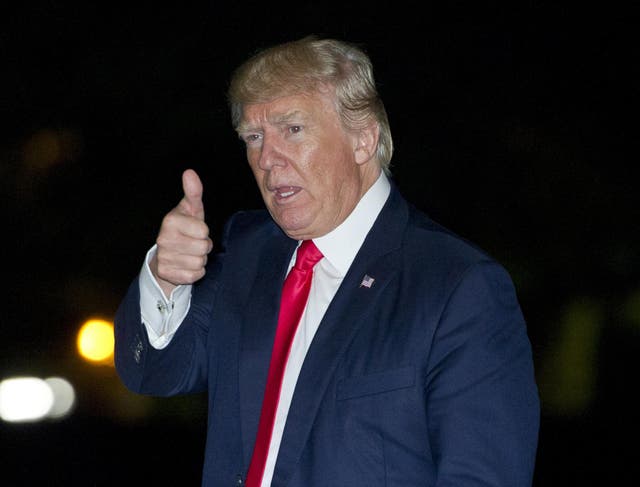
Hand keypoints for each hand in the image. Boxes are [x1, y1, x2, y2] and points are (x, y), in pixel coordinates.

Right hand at [150, 169, 212, 295]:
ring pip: (200, 262)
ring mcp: (164, 258)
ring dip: (199, 260)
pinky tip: (185, 265)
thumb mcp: (191, 209)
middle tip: (193, 243)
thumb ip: (193, 192)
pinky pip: (194, 275)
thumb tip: (189, 172)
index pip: (204, 231)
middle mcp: (163, 239)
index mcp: (170, 221)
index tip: (195, 231)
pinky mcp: (166, 274)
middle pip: (203, 247)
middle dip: (203, 247)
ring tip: (188, 254)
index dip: (204, 232)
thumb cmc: (184, 228)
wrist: (167, 253)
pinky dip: (195, 272)